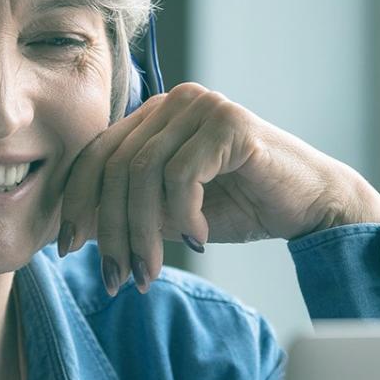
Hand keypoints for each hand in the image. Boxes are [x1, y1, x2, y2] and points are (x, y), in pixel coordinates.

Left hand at [56, 82, 379, 293]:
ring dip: (142, 233)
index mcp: (154, 115)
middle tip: (117, 278)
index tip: (67, 250)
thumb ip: (131, 209)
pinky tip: (198, 239)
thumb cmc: (243, 206)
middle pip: (116, 166)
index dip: (77, 202)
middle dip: (110, 230)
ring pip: (143, 173)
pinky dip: (182, 216)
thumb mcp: (172, 212)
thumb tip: (75, 233)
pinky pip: (181, 176)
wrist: (312, 205)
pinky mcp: (229, 124)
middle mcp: (174, 102)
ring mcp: (202, 107)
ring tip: (150, 272)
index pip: (97, 153)